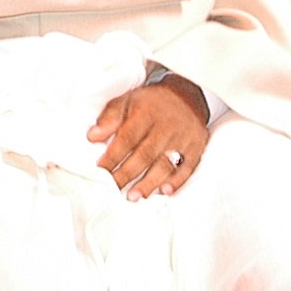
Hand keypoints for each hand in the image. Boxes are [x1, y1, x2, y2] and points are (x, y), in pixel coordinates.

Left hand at [87, 75, 210, 199]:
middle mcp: (167, 125)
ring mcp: (184, 137)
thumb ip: (109, 118)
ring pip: (166, 163)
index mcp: (147, 112)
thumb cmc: (151, 102)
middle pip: (145, 154)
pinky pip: (189, 166)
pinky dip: (177, 180)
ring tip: (135, 196)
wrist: (186, 95)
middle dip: (128, 174)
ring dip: (150, 182)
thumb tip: (92, 137)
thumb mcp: (127, 101)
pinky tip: (165, 191)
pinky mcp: (197, 146)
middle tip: (114, 189)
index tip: (101, 170)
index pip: (127, 137)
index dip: (113, 156)